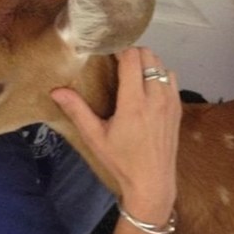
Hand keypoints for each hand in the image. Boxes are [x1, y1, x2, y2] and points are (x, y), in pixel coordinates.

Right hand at [51, 47, 181, 214]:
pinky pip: (171, 78)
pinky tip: (147, 87)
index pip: (132, 58)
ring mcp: (171, 102)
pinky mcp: (178, 108)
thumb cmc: (121, 162)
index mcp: (134, 103)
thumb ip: (77, 111)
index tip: (108, 54)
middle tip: (118, 62)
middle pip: (149, 55)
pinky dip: (160, 74)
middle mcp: (156, 98)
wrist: (152, 182)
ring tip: (132, 73)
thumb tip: (56, 90)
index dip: (119, 50)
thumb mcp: (95, 137)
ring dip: (147, 63)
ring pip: (162, 64)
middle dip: (133, 53)